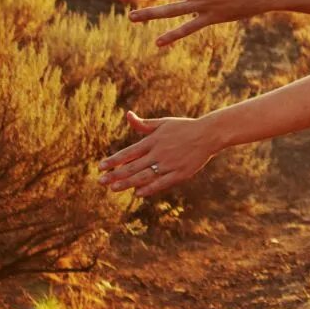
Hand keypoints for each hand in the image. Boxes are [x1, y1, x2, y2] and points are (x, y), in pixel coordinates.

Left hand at [97, 110, 219, 196]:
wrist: (209, 134)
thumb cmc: (184, 128)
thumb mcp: (163, 123)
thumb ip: (144, 124)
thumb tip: (128, 115)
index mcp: (153, 140)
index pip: (128, 153)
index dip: (113, 160)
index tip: (100, 167)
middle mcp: (159, 153)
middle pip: (133, 167)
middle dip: (115, 175)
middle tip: (101, 181)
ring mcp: (169, 164)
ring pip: (144, 176)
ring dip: (127, 183)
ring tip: (113, 188)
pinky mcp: (180, 173)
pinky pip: (162, 183)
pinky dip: (149, 188)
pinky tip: (138, 193)